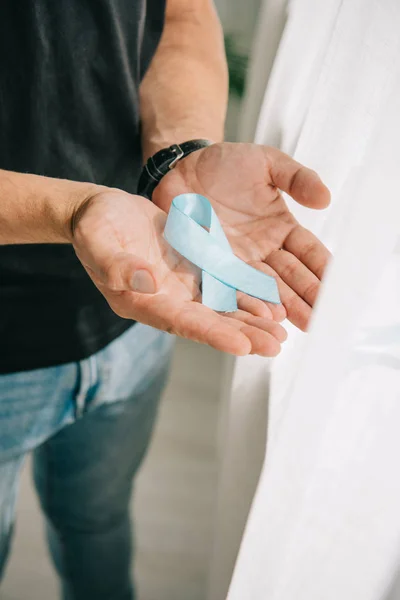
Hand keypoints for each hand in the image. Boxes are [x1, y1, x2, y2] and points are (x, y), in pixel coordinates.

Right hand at [71, 190, 286, 355]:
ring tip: (282, 331)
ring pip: (221, 307)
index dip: (212, 334)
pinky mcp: (194, 268)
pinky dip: (247, 293)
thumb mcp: (97, 239)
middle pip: (209, 322)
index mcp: (141, 300)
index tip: (242, 346)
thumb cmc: (95, 226)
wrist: (105, 212)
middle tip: (276, 344)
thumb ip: (116, 264)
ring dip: (251, 319)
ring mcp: (182, 286)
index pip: (181, 322)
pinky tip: (272, 300)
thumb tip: (147, 282)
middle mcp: (166, 300)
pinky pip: (224, 284)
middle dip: (243, 334)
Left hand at [153, 142, 330, 330]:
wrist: (182, 167)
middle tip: (322, 318)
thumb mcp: (267, 163)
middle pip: (289, 277)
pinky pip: (229, 287)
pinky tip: (258, 317)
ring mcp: (237, 262)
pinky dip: (245, 303)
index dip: (322, 268)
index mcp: (281, 228)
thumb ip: (296, 178)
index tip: (336, 287)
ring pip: (263, 289)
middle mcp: (262, 250)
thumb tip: (325, 197)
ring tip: (296, 323)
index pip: (307, 252)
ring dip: (281, 307)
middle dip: (306, 298)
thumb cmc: (226, 164)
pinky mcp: (210, 267)